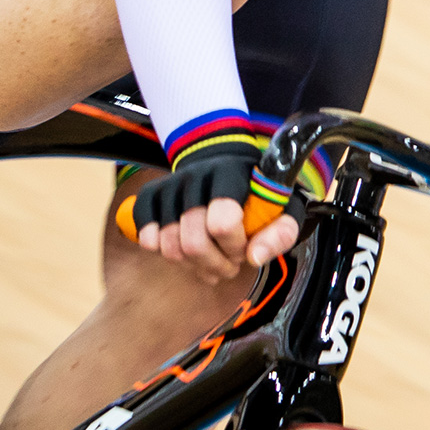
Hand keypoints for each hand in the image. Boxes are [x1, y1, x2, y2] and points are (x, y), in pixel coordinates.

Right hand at [131, 145, 299, 281]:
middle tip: (230, 263)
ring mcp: (170, 185)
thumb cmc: (255, 193)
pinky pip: (146, 236)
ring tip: (211, 260)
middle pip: (193, 242)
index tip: (244, 246)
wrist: (224, 163)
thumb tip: (254, 258)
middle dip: (215, 264)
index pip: (222, 222)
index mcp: (230, 173)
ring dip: (193, 265)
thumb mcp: (283, 208)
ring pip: (169, 246)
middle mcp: (196, 175)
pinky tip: (183, 251)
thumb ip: (280, 233)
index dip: (234, 246)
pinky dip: (161, 250)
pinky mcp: (151, 195)